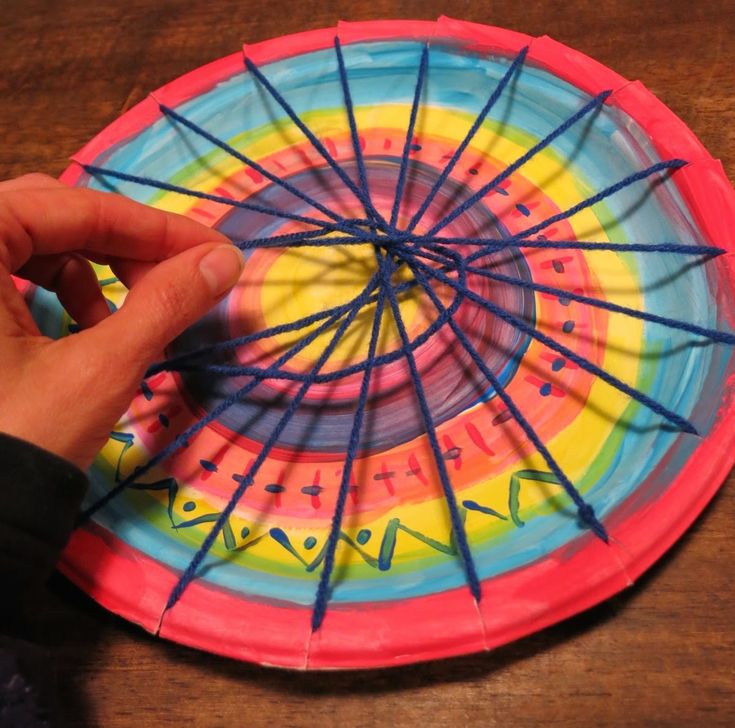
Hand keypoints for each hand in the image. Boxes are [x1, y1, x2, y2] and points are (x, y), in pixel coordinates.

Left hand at [0, 174, 243, 468]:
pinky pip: (13, 272)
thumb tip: (226, 261)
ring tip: (131, 316)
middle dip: (125, 245)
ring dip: (96, 268)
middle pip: (53, 214)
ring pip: (35, 241)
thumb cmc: (24, 441)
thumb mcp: (101, 368)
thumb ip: (166, 303)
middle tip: (180, 278)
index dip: (157, 228)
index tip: (216, 249)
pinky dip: (64, 290)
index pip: (76, 207)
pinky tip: (89, 328)